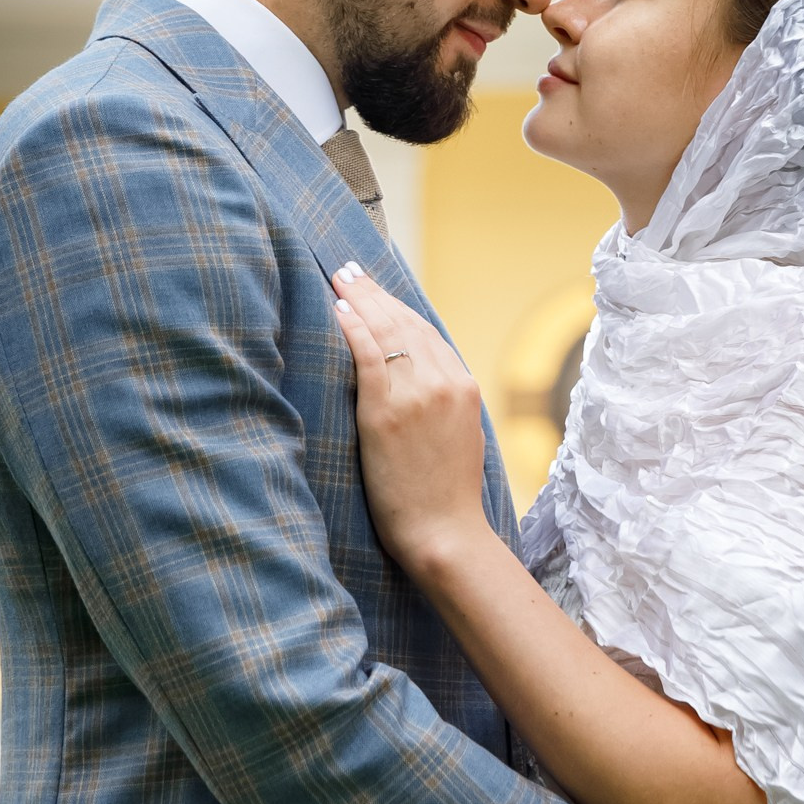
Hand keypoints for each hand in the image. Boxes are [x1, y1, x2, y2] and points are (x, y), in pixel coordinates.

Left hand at [331, 266, 492, 587]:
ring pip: (386, 332)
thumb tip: (420, 386)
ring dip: (360, 300)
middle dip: (375, 293)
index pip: (427, 332)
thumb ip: (444, 405)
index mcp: (464, 388)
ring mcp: (417, 395)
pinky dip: (353, 328)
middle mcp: (445, 382)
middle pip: (405, 323)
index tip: (376, 291)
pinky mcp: (387, 412)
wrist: (445, 533)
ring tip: (339, 280)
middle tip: (349, 270)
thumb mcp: (460, 439)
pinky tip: (338, 311)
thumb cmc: (447, 498)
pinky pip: (368, 357)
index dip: (397, 308)